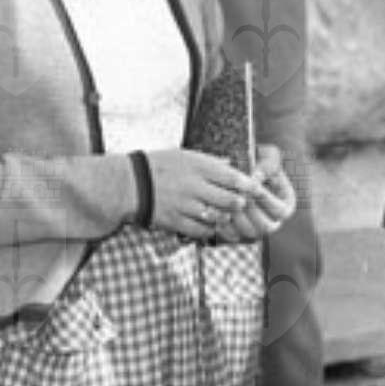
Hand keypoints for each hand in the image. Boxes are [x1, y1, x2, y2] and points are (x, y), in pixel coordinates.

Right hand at [147, 149, 263, 242]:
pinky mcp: (176, 221)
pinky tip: (209, 224)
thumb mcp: (183, 155)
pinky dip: (210, 229)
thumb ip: (209, 162)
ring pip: (218, 217)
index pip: (232, 177)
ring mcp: (185, 206)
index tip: (256, 189)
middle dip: (240, 204)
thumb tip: (231, 166)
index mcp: (197, 166)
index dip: (248, 185)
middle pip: (229, 200)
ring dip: (225, 217)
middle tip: (241, 204)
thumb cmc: (157, 166)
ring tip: (225, 214)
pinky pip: (202, 230)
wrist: (129, 185)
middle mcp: (193, 186)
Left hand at [219, 144, 296, 241]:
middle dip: (250, 211)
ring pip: (248, 233)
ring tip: (224, 201)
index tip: (252, 185)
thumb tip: (256, 177)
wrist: (241, 168)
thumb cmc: (259, 160)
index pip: (280, 211)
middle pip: (266, 227)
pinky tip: (215, 210)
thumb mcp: (268, 157)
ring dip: (236, 218)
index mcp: (286, 207)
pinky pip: (232, 236)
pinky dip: (224, 226)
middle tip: (236, 195)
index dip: (266, 199)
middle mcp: (273, 223)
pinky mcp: (239, 234)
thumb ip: (267, 165)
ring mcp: (256, 231)